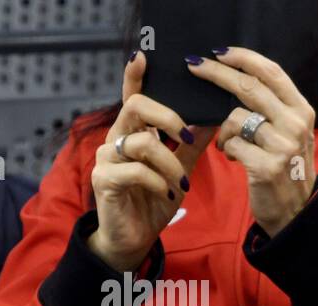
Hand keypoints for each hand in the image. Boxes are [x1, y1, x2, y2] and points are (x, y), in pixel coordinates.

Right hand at [88, 52, 216, 271]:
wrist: (133, 238)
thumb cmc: (153, 200)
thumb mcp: (179, 169)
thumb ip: (191, 145)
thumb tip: (212, 119)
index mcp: (133, 132)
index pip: (132, 97)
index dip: (135, 76)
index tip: (145, 56)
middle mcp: (115, 139)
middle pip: (136, 107)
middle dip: (168, 117)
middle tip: (188, 138)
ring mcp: (107, 158)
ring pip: (142, 142)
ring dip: (170, 162)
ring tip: (181, 183)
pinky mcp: (104, 179)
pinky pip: (137, 170)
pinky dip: (159, 182)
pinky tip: (167, 193)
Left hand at [187, 47, 317, 237]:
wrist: (295, 213)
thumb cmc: (287, 170)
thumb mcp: (291, 135)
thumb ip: (274, 108)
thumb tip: (237, 75)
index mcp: (303, 111)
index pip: (272, 72)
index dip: (243, 57)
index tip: (218, 52)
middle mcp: (296, 125)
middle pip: (248, 87)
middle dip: (216, 73)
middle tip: (193, 66)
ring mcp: (283, 147)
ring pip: (235, 117)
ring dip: (223, 129)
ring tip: (226, 143)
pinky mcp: (266, 167)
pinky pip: (232, 144)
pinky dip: (226, 148)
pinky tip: (231, 157)